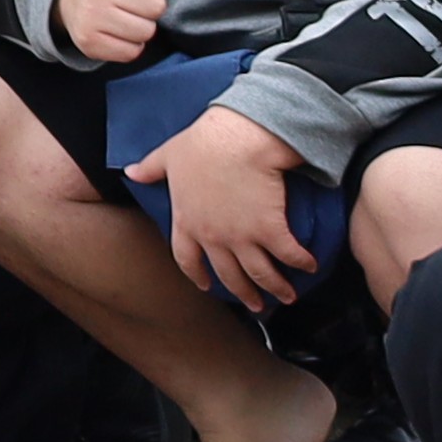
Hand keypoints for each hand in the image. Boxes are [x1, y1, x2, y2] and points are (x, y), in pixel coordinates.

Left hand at [130, 97, 309, 307]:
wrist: (236, 138)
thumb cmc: (202, 143)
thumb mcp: (167, 155)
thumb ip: (150, 168)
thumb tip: (131, 171)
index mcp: (187, 222)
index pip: (187, 259)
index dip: (197, 275)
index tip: (207, 286)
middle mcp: (213, 237)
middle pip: (229, 275)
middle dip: (245, 293)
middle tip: (255, 304)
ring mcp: (242, 237)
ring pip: (261, 273)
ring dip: (276, 288)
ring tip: (287, 295)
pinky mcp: (271, 230)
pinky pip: (289, 254)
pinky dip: (301, 263)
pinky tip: (310, 266)